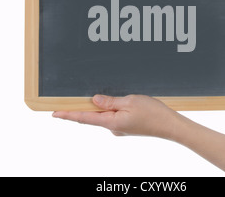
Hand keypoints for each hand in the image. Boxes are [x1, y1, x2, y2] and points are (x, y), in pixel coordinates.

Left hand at [53, 94, 181, 138]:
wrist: (170, 125)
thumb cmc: (152, 113)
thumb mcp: (129, 101)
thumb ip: (110, 101)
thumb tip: (94, 100)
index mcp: (111, 122)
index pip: (84, 118)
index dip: (68, 115)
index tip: (54, 113)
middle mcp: (113, 128)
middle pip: (93, 116)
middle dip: (83, 107)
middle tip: (72, 99)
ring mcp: (120, 128)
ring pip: (104, 115)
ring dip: (100, 107)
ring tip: (99, 95)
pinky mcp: (127, 126)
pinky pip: (114, 116)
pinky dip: (110, 109)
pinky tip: (116, 101)